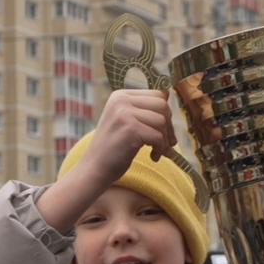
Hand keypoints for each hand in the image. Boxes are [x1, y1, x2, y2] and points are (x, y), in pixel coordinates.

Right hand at [36, 89, 174, 232]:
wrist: (94, 169)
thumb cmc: (113, 149)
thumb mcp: (126, 121)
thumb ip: (143, 109)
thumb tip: (168, 94)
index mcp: (120, 95)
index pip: (157, 94)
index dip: (166, 114)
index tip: (165, 131)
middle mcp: (121, 100)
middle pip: (162, 105)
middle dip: (169, 126)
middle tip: (167, 144)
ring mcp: (124, 113)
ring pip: (161, 121)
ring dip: (165, 140)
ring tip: (158, 152)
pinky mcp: (130, 129)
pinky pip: (158, 136)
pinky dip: (160, 149)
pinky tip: (153, 157)